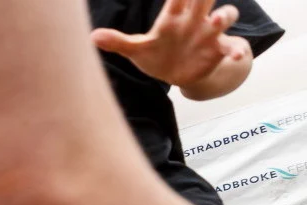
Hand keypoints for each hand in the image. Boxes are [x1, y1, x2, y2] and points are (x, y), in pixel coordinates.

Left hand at [90, 0, 245, 87]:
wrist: (178, 73)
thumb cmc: (157, 54)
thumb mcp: (136, 49)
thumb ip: (117, 42)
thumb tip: (91, 37)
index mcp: (172, 18)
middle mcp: (193, 21)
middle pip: (203, 0)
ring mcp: (208, 34)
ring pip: (223, 17)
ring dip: (223, 16)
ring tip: (218, 19)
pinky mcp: (217, 51)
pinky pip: (230, 48)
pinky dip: (236, 50)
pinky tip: (237, 55)